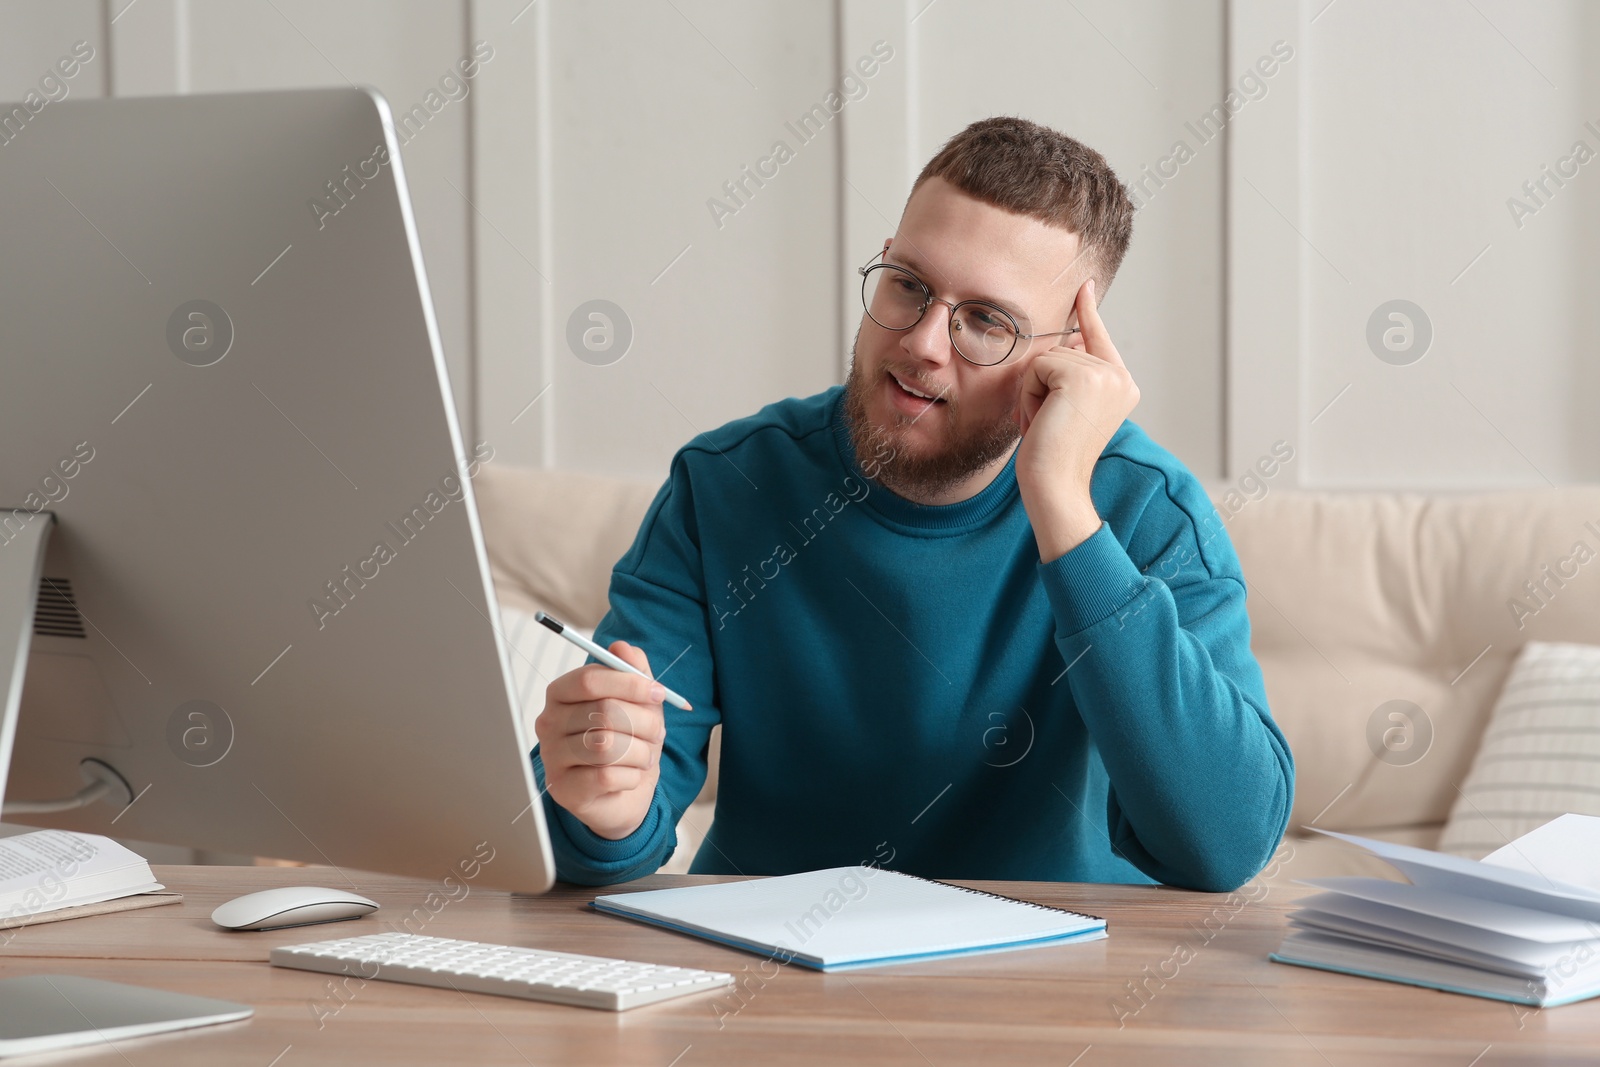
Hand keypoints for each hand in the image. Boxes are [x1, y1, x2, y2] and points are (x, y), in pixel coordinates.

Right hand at [534, 642, 664, 839]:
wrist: (621, 794)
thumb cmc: (627, 741)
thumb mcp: (638, 703)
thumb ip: (633, 671)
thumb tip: (622, 646)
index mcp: (561, 693)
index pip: (590, 680)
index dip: (630, 684)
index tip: (659, 694)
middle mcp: (548, 723)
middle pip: (603, 712)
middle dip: (644, 722)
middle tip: (659, 733)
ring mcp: (552, 757)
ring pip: (606, 746)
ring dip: (640, 752)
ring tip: (646, 756)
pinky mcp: (563, 789)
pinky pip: (606, 777)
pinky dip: (631, 777)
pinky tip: (631, 777)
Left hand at [1013, 278, 1139, 562]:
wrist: (1056, 486)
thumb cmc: (1053, 457)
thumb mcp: (1066, 410)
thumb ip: (1070, 376)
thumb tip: (1066, 341)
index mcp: (1122, 385)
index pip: (1100, 337)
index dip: (1088, 311)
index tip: (1085, 286)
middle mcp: (1120, 377)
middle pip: (1061, 350)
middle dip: (1041, 385)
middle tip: (1048, 423)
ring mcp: (1105, 375)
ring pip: (1046, 358)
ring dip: (1033, 392)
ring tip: (1046, 425)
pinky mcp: (1082, 376)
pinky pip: (1038, 366)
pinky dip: (1029, 394)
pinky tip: (1041, 420)